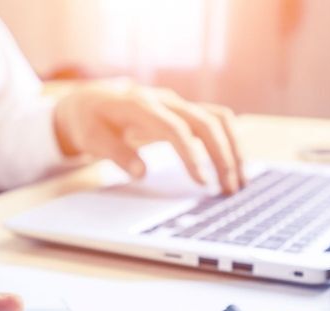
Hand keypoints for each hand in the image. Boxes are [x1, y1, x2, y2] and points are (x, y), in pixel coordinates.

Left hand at [53, 82, 244, 193]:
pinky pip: (216, 121)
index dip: (191, 155)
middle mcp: (165, 100)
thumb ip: (116, 154)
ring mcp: (178, 104)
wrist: (90, 102)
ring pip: (218, 118)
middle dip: (222, 156)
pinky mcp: (185, 112)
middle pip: (206, 122)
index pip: (175, 129)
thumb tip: (142, 172)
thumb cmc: (90, 122)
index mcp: (141, 105)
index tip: (201, 181)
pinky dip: (230, 141)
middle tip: (229, 189)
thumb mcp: (92, 139)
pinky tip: (235, 166)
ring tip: (239, 181)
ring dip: (233, 149)